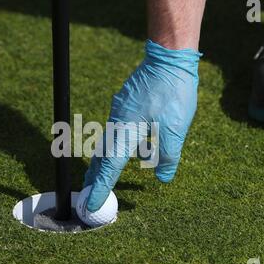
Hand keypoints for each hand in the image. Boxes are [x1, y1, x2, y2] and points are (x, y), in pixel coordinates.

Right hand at [84, 40, 201, 211]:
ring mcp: (119, 112)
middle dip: (95, 176)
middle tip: (88, 193)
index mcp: (126, 132)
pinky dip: (117, 146)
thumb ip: (167, 157)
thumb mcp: (175, 130)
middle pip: (102, 155)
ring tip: (101, 176)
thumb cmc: (172, 94)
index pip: (110, 167)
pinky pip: (117, 131)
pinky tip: (131, 149)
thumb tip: (163, 178)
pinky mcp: (125, 105)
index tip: (91, 205)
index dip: (101, 188)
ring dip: (105, 162)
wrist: (168, 59)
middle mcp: (117, 123)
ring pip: (108, 143)